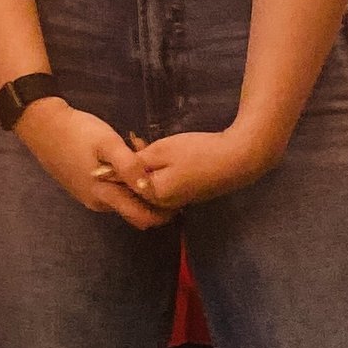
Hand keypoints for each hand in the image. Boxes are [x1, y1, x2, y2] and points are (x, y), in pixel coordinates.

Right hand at [14, 99, 172, 230]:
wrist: (42, 125)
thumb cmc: (77, 132)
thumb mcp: (107, 143)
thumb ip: (129, 166)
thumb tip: (150, 187)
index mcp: (105, 196)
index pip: (142, 218)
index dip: (164, 212)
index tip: (179, 196)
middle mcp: (98, 203)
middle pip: (134, 211)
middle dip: (152, 199)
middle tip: (162, 174)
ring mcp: (89, 196)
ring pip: (122, 201)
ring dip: (137, 189)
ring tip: (145, 162)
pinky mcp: (83, 187)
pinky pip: (111, 193)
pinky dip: (123, 184)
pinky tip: (126, 162)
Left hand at [112, 125, 284, 215]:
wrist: (239, 159)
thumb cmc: (198, 152)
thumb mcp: (161, 151)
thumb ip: (135, 162)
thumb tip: (109, 171)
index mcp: (154, 195)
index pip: (124, 184)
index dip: (120, 164)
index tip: (124, 148)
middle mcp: (164, 205)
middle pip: (137, 186)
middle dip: (134, 166)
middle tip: (138, 142)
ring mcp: (178, 202)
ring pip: (152, 185)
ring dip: (148, 168)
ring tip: (150, 145)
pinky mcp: (189, 196)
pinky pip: (166, 185)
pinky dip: (162, 171)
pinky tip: (167, 156)